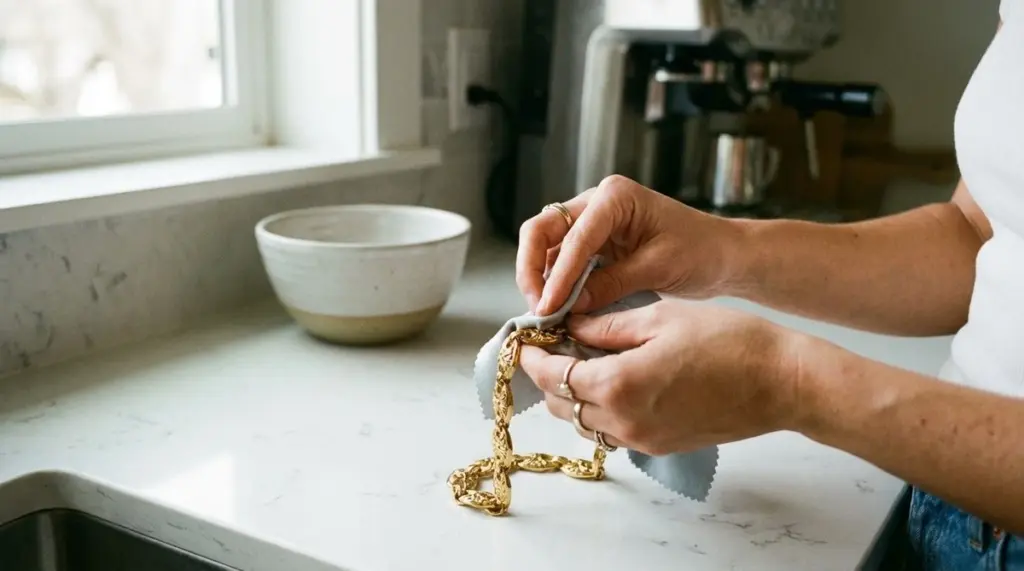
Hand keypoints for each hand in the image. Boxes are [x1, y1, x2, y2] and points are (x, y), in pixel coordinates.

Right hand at [516, 175, 744, 315]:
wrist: (724, 255)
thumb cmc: (701, 251)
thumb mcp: (657, 268)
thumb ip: (610, 284)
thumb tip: (568, 307)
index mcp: (615, 197)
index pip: (574, 237)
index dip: (557, 275)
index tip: (549, 308)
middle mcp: (596, 202)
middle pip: (542, 230)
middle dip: (532, 269)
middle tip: (537, 308)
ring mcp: (592, 221)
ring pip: (545, 246)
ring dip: (540, 278)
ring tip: (546, 314)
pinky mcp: (594, 243)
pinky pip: (561, 260)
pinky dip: (555, 283)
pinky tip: (558, 307)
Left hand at [518, 299, 801, 455]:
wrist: (781, 382)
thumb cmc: (729, 342)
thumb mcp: (660, 318)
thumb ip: (608, 324)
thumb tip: (572, 322)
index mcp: (618, 383)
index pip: (554, 375)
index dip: (533, 357)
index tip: (524, 340)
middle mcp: (623, 420)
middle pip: (561, 404)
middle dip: (548, 376)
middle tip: (550, 344)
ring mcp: (641, 439)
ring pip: (583, 422)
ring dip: (572, 395)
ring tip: (579, 359)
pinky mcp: (659, 445)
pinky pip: (611, 430)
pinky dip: (599, 408)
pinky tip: (611, 379)